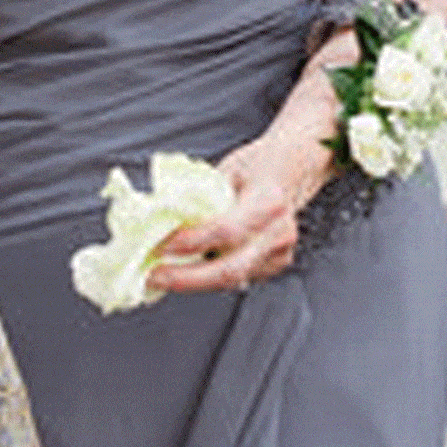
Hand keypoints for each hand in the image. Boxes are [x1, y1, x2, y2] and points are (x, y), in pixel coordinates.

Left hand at [146, 132, 334, 295]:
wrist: (293, 169)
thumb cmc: (258, 165)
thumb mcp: (226, 170)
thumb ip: (202, 196)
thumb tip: (161, 216)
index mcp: (269, 200)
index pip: (227, 230)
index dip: (191, 241)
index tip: (160, 245)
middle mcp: (280, 231)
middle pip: (230, 268)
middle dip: (186, 278)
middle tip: (154, 276)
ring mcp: (281, 252)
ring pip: (231, 278)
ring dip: (193, 281)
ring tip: (162, 276)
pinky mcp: (275, 264)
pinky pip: (238, 277)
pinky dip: (209, 278)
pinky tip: (186, 272)